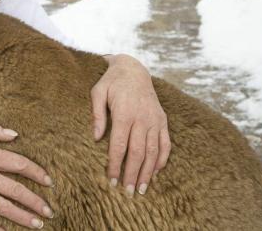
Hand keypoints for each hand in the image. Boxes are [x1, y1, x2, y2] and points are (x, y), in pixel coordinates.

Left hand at [91, 54, 170, 195]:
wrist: (133, 69)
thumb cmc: (111, 82)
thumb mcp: (98, 92)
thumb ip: (96, 114)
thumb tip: (96, 137)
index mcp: (124, 112)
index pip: (119, 144)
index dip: (115, 164)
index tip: (111, 180)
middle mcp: (142, 118)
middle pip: (138, 152)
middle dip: (132, 174)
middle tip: (128, 192)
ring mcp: (155, 119)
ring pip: (153, 151)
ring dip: (148, 172)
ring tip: (143, 189)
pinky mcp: (162, 120)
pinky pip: (166, 143)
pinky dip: (162, 159)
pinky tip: (156, 172)